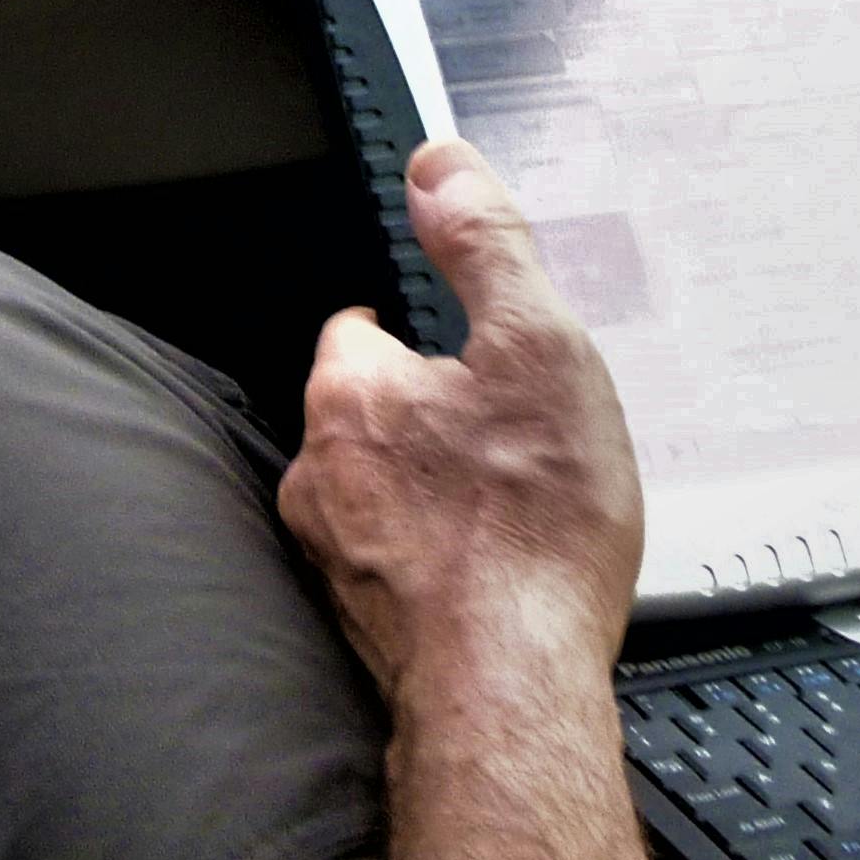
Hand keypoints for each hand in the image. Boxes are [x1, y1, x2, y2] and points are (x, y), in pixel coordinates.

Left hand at [278, 139, 646, 700]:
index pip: (358, 329)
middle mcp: (322, 474)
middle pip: (365, 417)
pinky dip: (434, 568)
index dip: (409, 328)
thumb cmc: (528, 531)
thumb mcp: (537, 349)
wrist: (512, 693)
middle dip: (421, 418)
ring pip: (374, 499)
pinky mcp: (361, 628)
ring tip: (500, 509)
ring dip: (424, 496)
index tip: (448, 338)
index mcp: (351, 394)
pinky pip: (394, 572)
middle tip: (493, 430)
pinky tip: (490, 580)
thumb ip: (487, 247)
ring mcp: (335, 558)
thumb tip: (440, 166)